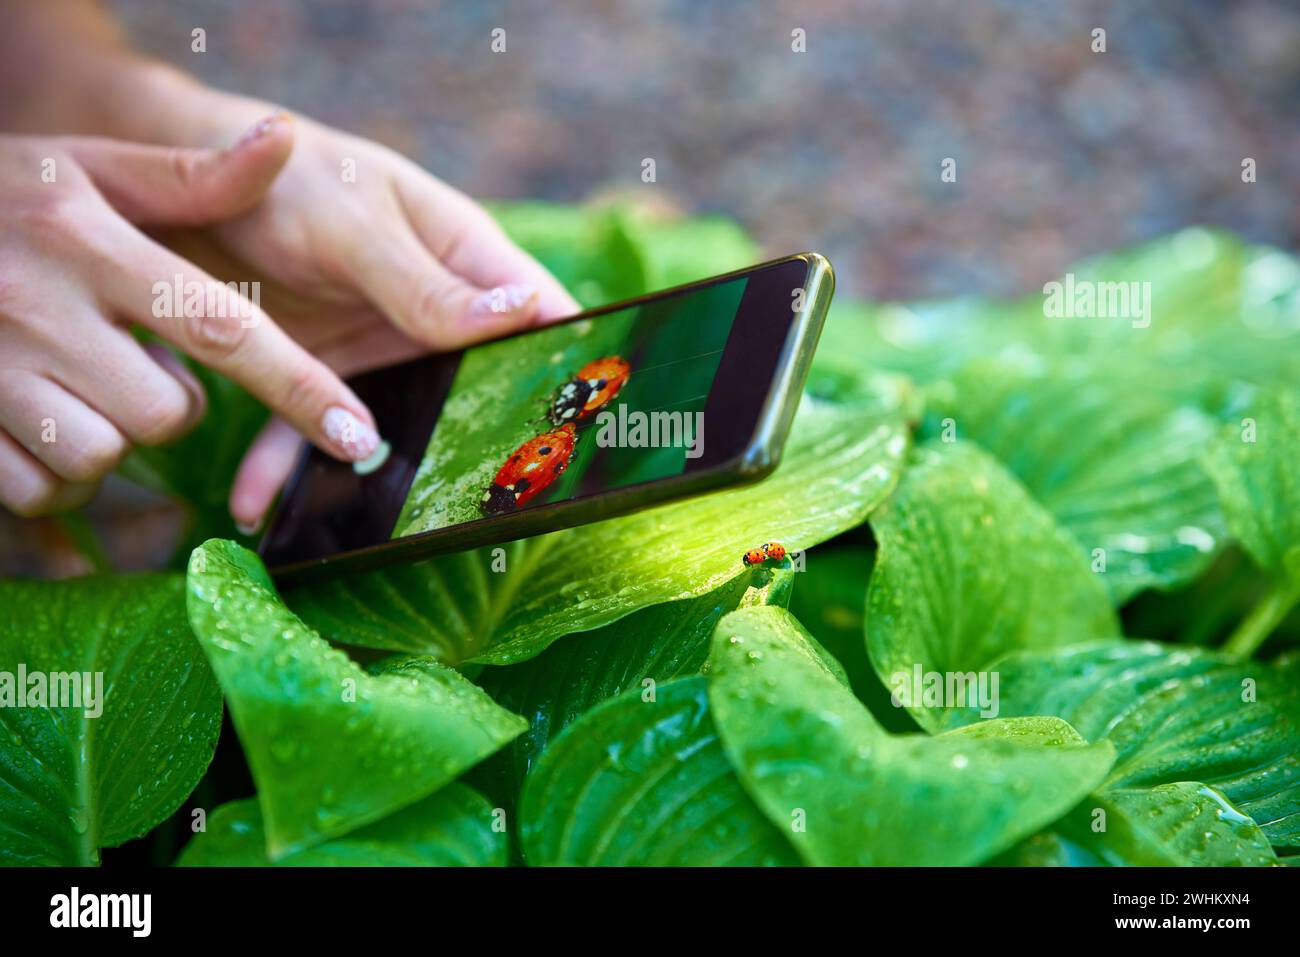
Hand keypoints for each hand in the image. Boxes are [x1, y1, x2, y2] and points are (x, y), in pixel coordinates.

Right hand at [0, 125, 382, 516]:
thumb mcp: (85, 171)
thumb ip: (190, 177)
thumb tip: (287, 141)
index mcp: (90, 245)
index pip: (223, 329)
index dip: (300, 388)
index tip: (357, 434)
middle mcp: (42, 311)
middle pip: (168, 413)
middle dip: (171, 402)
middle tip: (126, 359)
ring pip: (104, 458)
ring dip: (108, 437)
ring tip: (72, 383)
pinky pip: (41, 492)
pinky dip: (53, 474)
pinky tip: (31, 417)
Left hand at [151, 108, 580, 532]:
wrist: (178, 189)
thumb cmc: (285, 179)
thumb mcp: (357, 230)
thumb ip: (428, 285)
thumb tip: (525, 313)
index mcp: (466, 259)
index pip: (544, 315)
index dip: (574, 366)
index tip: (593, 427)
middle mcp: (433, 312)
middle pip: (480, 387)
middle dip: (483, 446)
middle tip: (488, 504)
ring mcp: (377, 349)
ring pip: (399, 425)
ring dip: (381, 476)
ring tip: (372, 532)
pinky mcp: (318, 374)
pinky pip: (312, 434)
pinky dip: (286, 470)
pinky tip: (256, 506)